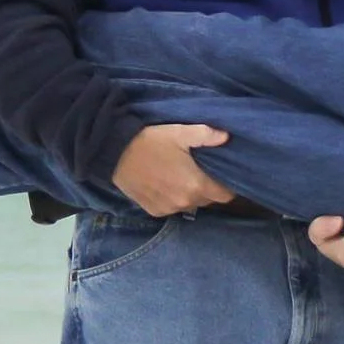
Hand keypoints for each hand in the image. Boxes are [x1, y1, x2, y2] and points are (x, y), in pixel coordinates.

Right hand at [112, 122, 233, 215]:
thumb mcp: (179, 132)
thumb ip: (205, 135)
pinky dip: (175, 199)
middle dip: (210, 189)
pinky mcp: (155, 211)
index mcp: (196, 185)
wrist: (115, 154)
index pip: (226, 195)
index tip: (225, 176)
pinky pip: (173, 208)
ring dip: (192, 195)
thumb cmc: (150, 142)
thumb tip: (226, 137)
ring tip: (184, 177)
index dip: (228, 186)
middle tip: (203, 172)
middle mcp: (185, 202)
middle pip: (209, 200)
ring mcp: (169, 209)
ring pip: (191, 205)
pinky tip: (168, 184)